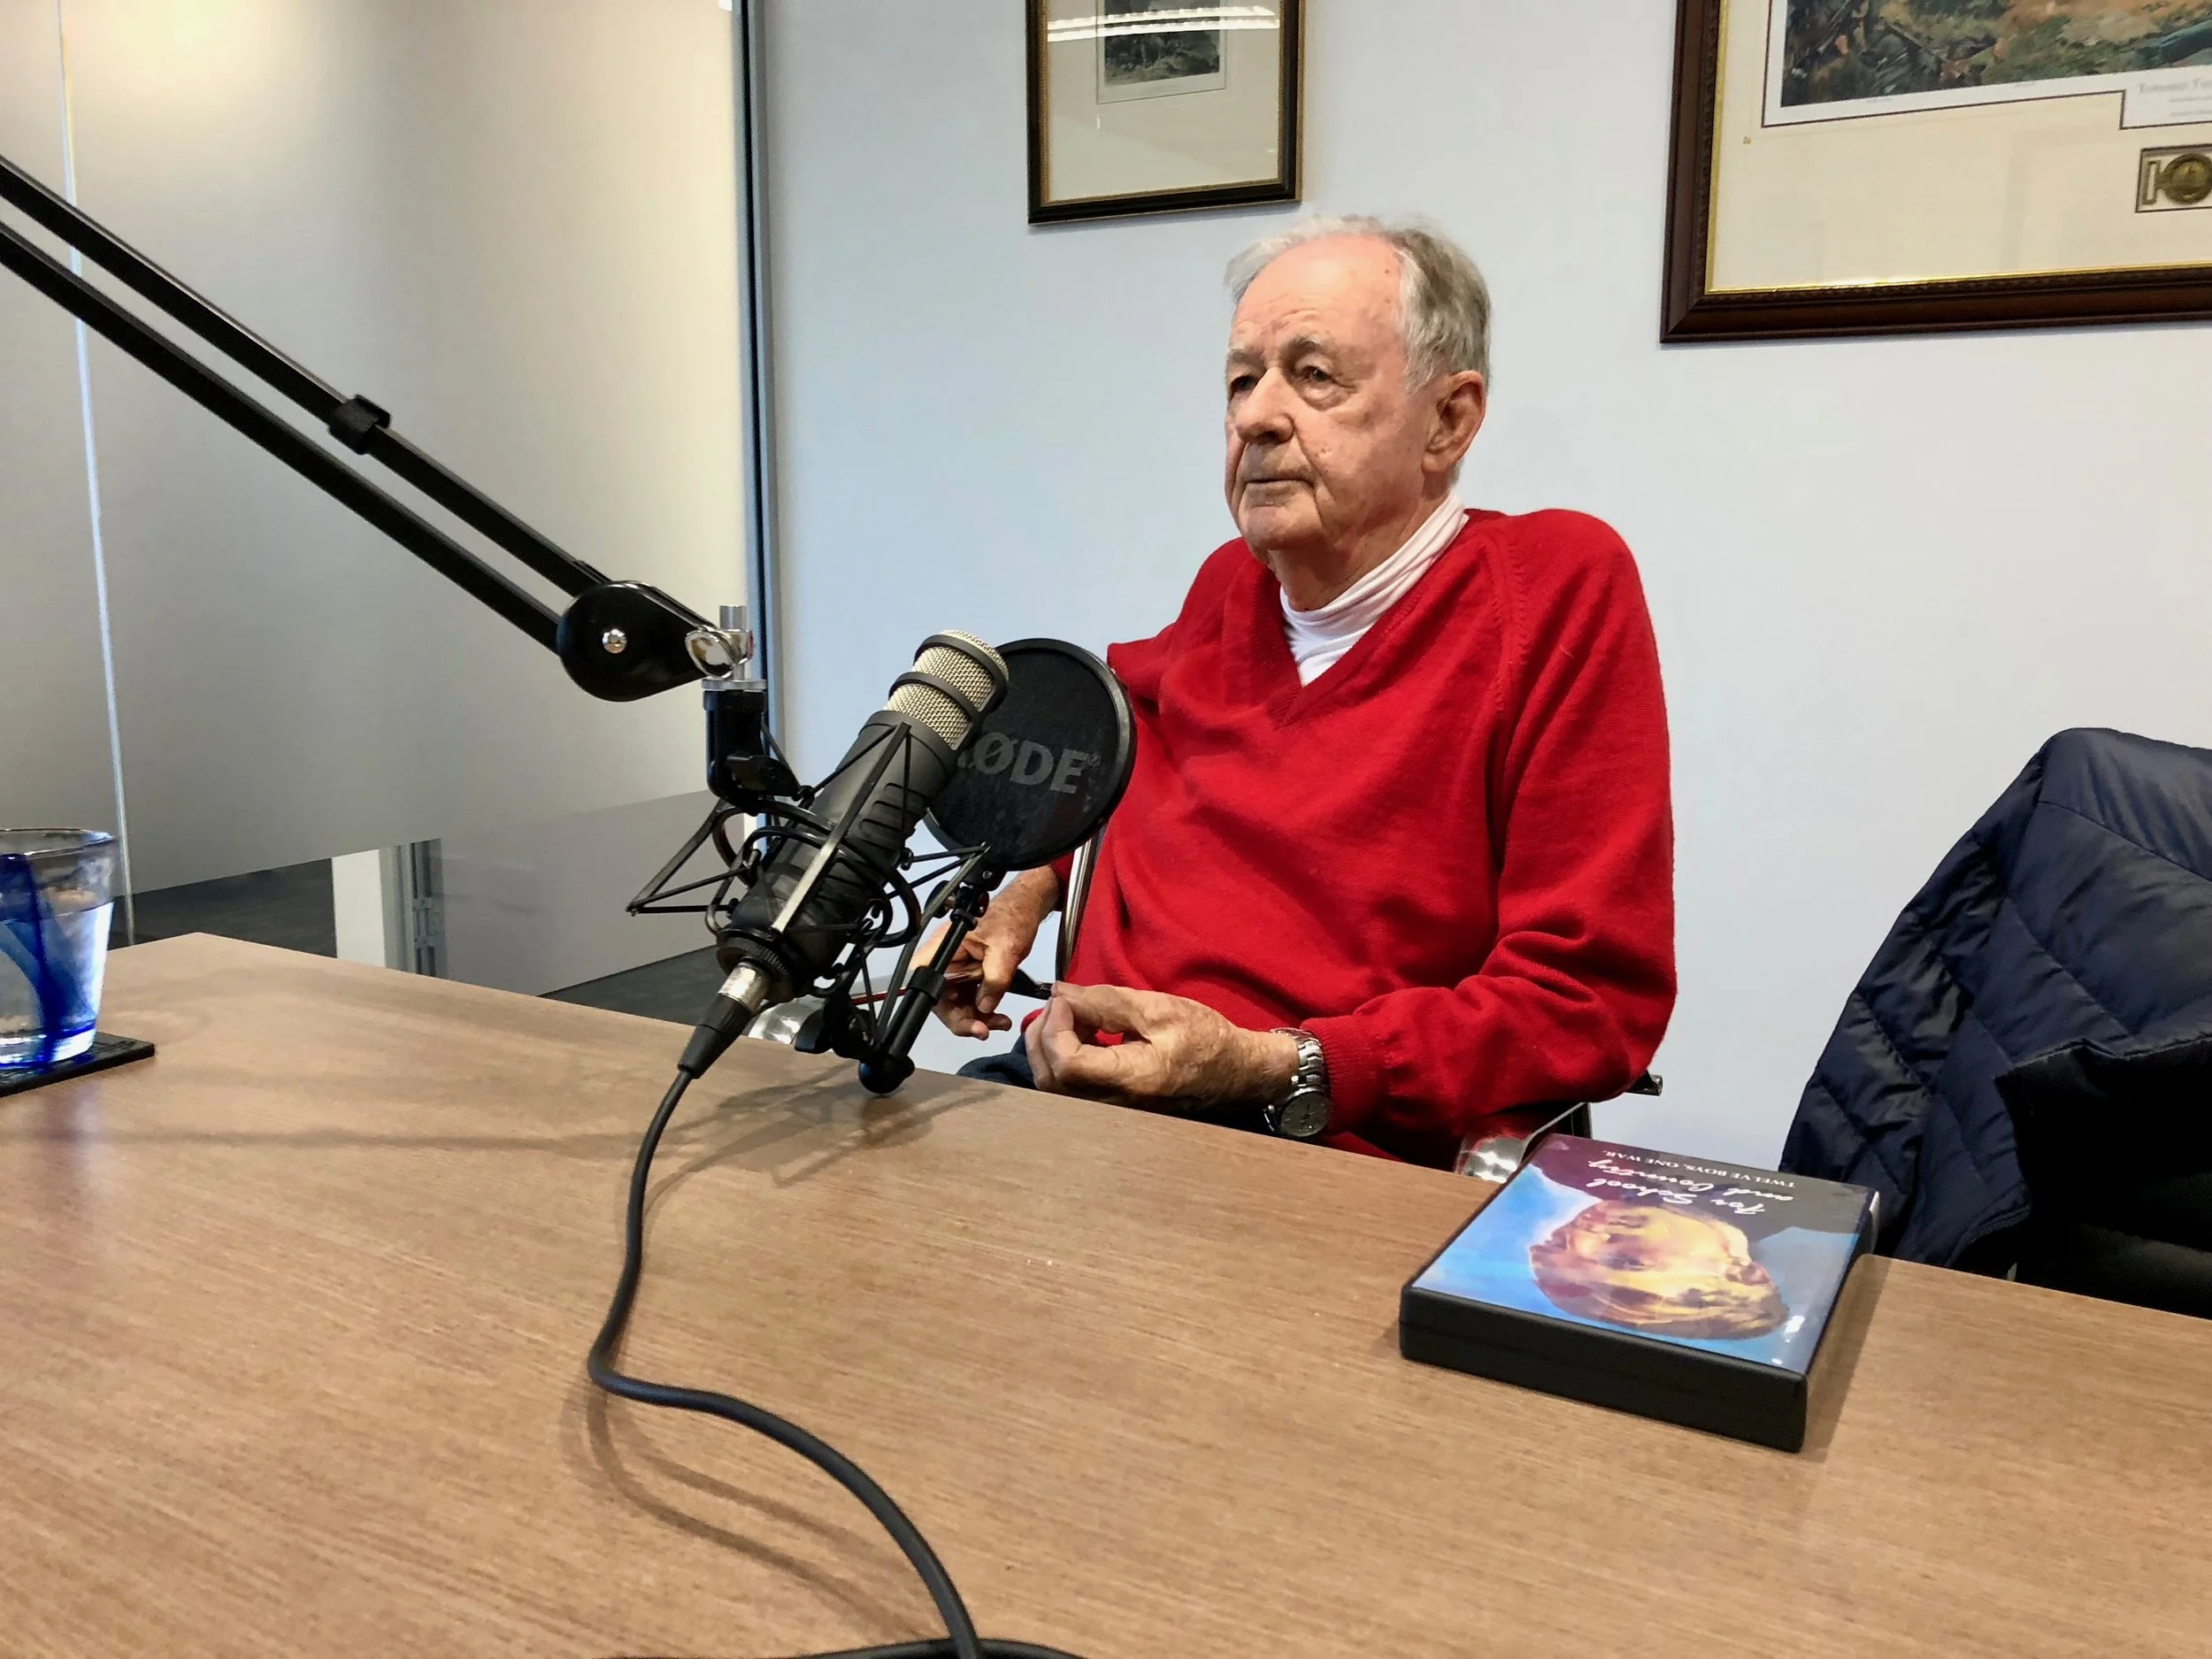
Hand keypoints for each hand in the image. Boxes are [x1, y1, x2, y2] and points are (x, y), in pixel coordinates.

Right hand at [929, 866, 1060, 1038]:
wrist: (1027, 908)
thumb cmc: (1012, 916)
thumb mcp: (1005, 949)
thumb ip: (994, 980)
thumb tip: (985, 1006)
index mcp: (945, 945)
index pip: (924, 976)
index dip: (933, 1001)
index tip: (956, 1015)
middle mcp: (946, 957)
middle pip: (940, 998)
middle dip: (962, 1018)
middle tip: (982, 1030)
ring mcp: (958, 967)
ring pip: (956, 1002)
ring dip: (976, 1018)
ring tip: (998, 1023)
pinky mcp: (970, 973)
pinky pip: (969, 998)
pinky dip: (983, 1011)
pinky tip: (998, 1016)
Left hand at [1026, 983, 1296, 1108]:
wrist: (1234, 1071)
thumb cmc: (1206, 1038)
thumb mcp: (1159, 1007)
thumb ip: (1105, 1001)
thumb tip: (1060, 994)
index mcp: (1134, 1079)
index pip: (1068, 1065)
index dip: (1055, 1028)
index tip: (1066, 1000)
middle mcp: (1117, 1105)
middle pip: (1051, 1080)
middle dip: (1043, 1036)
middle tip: (1062, 1004)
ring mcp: (1112, 1111)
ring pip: (1054, 1088)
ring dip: (1050, 1047)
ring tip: (1073, 1016)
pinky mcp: (1110, 1108)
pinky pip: (1069, 1089)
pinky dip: (1063, 1058)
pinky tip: (1082, 1035)